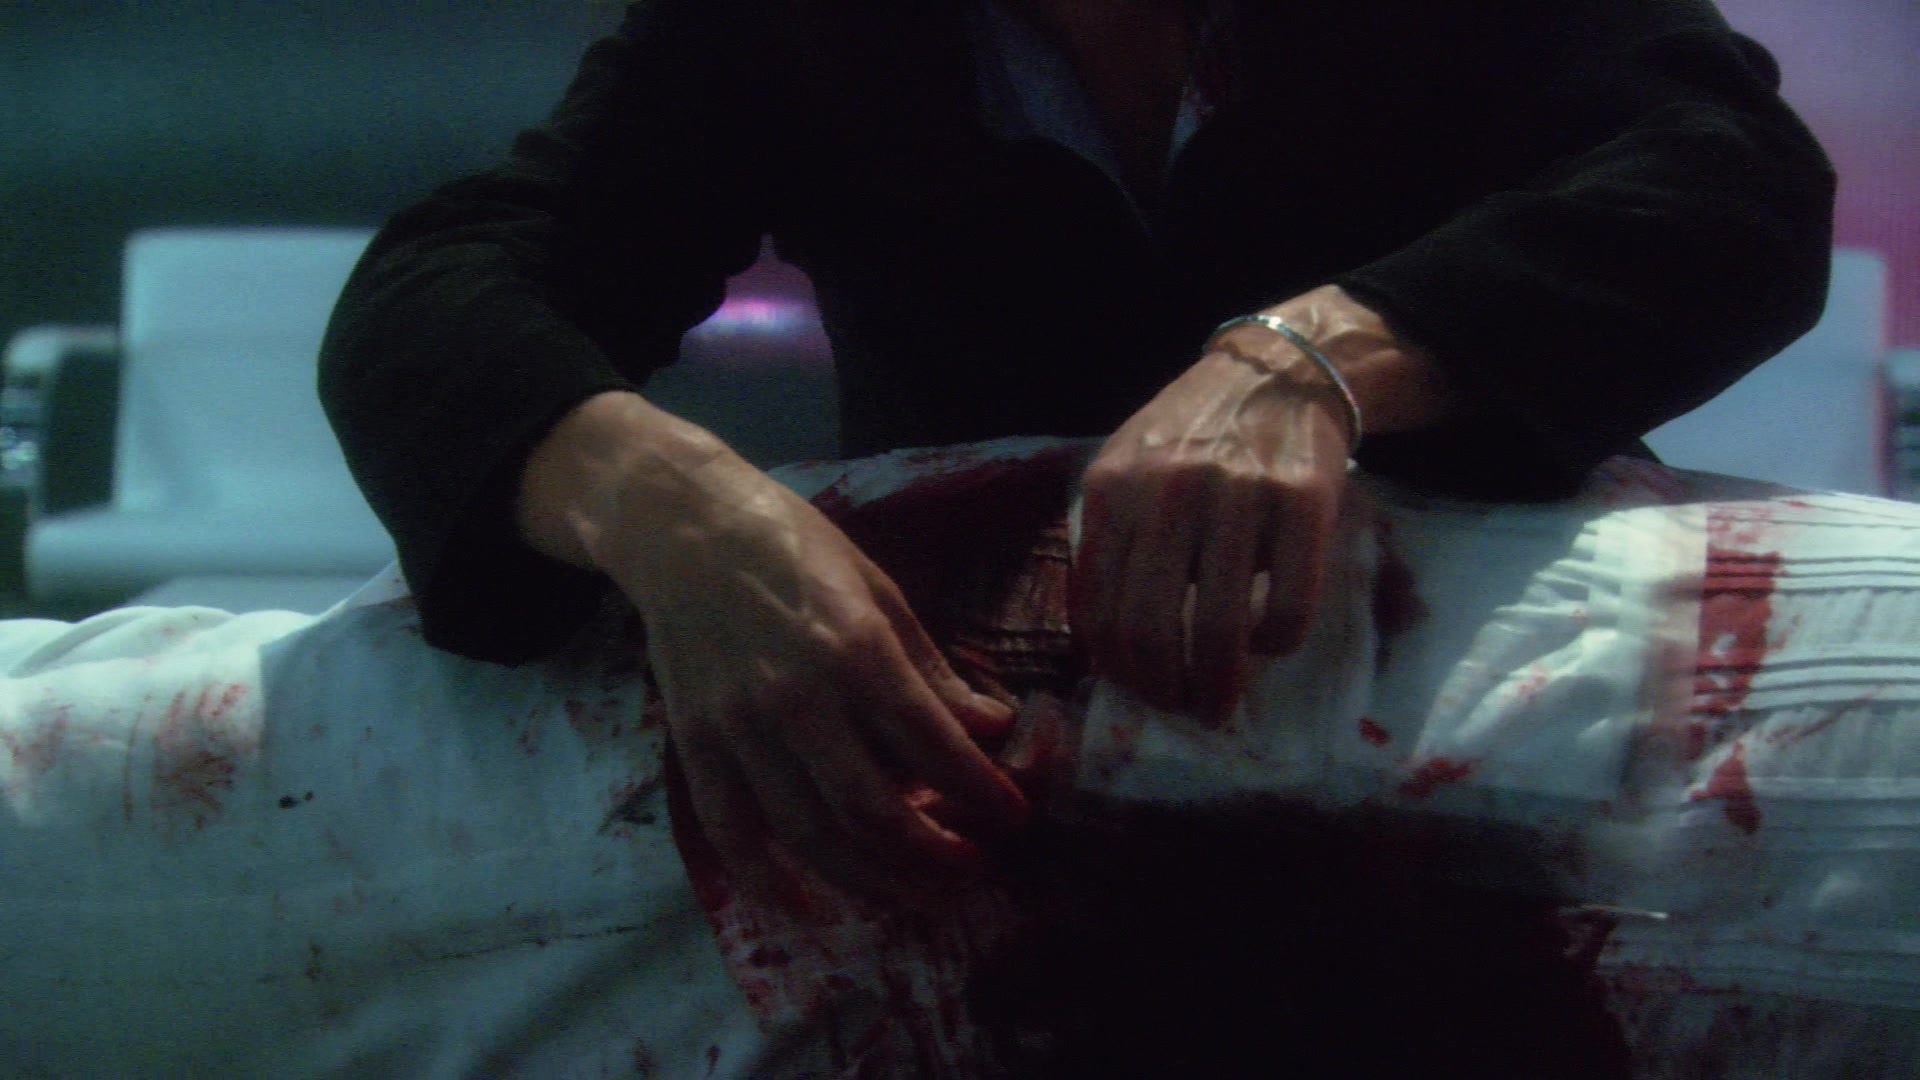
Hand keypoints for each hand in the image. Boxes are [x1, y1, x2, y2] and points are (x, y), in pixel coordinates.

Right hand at [597, 442, 1027, 901]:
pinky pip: (730, 831)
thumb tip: (992, 727)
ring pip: (809, 834)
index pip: (932, 745)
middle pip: (872, 810)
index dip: (980, 792)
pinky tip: (804, 908)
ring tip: (914, 898)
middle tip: (968, 873)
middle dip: (932, 855)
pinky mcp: (695, 745)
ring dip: (868, 880)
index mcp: (855, 651)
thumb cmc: (795, 549)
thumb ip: (931, 670)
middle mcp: (798, 699)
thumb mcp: (879, 591)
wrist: (685, 529)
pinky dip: (764, 881)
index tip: (1012, 819)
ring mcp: (740, 729)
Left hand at [1074, 295, 1361, 721]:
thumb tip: (1104, 645)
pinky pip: (1287, 608)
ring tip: (1220, 703)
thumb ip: (1110, 543)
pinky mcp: (1302, 502)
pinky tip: (1269, 644)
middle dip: (1165, 690)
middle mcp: (1169, 491)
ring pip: (1219, 628)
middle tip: (1182, 709)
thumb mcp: (1129, 471)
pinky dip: (1275, 645)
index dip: (1118, 670)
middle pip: (1153, 629)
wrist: (1277, 373)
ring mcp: (1238, 495)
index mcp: (1114, 489)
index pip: (1101, 609)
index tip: (1138, 693)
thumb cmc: (1194, 436)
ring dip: (1218, 685)